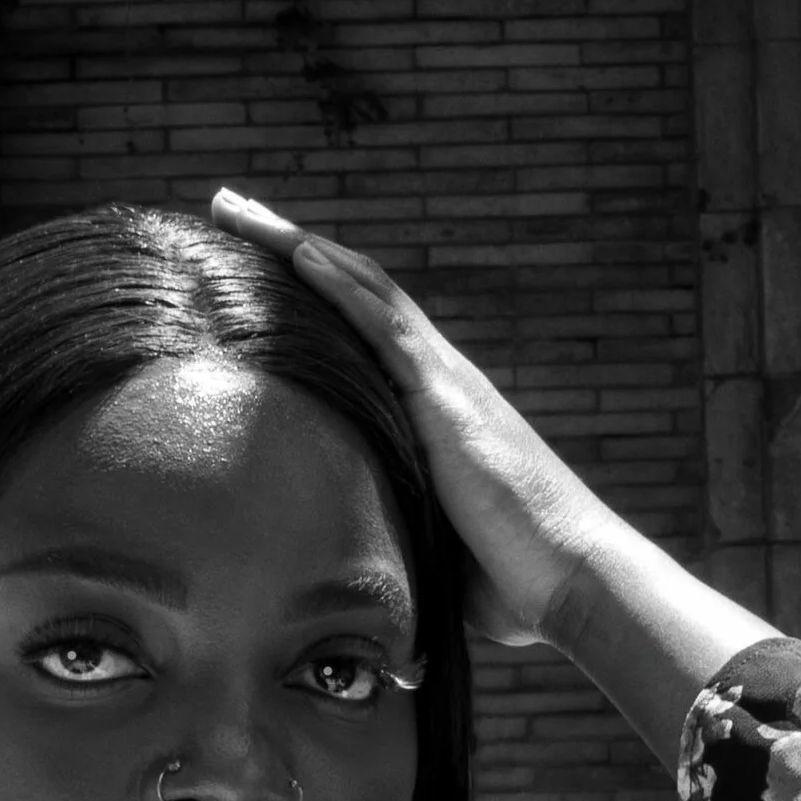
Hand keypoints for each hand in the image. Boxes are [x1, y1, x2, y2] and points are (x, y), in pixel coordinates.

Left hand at [210, 185, 766, 763]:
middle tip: (228, 208)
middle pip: (355, 293)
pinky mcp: (447, 399)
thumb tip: (353, 592)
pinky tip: (301, 253)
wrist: (572, 580)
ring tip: (240, 209)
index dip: (309, 294)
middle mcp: (439, 381)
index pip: (360, 331)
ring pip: (365, 291)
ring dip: (301, 247)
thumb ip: (391, 543)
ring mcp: (445, 383)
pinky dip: (342, 286)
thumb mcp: (431, 550)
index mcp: (431, 412)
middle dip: (288, 248)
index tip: (252, 264)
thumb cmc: (512, 582)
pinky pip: (387, 326)